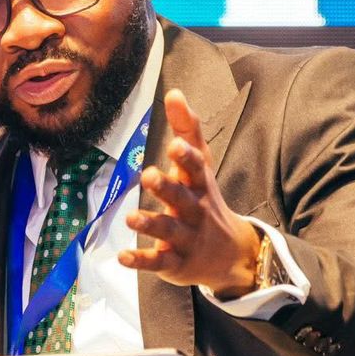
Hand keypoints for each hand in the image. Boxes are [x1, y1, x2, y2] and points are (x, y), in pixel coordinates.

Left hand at [119, 89, 261, 297]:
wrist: (231, 254)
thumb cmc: (205, 200)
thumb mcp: (200, 165)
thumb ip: (187, 130)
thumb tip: (173, 92)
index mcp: (200, 185)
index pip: (196, 168)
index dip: (187, 157)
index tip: (176, 145)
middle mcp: (195, 210)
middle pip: (182, 198)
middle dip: (167, 188)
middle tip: (149, 175)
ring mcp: (186, 238)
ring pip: (168, 230)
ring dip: (150, 224)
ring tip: (131, 218)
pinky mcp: (175, 263)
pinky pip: (158, 262)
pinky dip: (141, 261)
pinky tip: (122, 257)